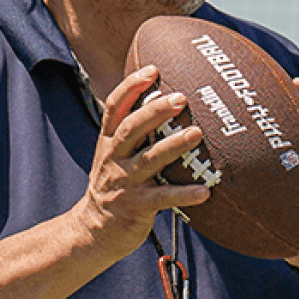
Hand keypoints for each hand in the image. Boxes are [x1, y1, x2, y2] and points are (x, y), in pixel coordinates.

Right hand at [69, 66, 213, 259]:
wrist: (93, 230)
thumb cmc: (116, 186)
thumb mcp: (117, 155)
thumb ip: (136, 133)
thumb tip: (167, 102)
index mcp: (109, 142)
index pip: (115, 108)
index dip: (131, 86)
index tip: (153, 68)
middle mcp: (114, 159)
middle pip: (131, 128)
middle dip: (154, 111)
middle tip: (181, 97)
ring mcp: (124, 183)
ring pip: (149, 160)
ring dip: (173, 145)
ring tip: (196, 133)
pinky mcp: (136, 207)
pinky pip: (163, 199)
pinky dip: (184, 194)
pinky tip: (206, 191)